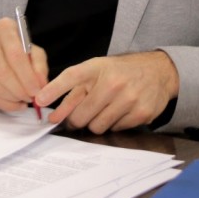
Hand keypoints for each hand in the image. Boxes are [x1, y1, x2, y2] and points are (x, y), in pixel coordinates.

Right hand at [0, 17, 48, 112]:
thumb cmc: (16, 48)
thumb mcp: (33, 51)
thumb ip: (39, 66)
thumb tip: (40, 85)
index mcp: (4, 28)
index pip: (15, 56)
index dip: (27, 77)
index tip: (37, 91)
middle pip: (2, 72)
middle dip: (19, 90)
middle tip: (31, 98)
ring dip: (11, 98)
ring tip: (23, 100)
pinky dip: (3, 103)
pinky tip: (14, 103)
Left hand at [34, 51, 179, 133]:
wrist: (158, 71)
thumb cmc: (121, 72)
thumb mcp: (97, 71)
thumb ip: (73, 90)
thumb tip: (52, 114)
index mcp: (97, 68)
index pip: (71, 77)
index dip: (53, 90)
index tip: (39, 101)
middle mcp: (112, 82)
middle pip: (80, 116)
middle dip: (77, 119)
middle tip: (81, 115)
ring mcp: (128, 98)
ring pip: (97, 127)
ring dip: (96, 122)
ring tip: (104, 110)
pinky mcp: (141, 113)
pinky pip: (116, 129)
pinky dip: (114, 124)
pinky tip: (120, 111)